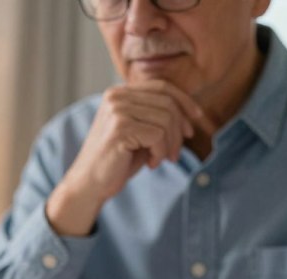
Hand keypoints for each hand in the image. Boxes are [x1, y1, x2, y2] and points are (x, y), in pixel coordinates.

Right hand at [46, 80, 217, 235]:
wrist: (90, 184)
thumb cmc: (117, 160)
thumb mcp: (140, 132)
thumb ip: (157, 117)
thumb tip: (191, 111)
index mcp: (119, 93)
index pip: (162, 87)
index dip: (184, 101)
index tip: (197, 120)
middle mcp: (116, 96)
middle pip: (168, 103)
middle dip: (179, 130)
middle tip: (176, 154)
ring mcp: (117, 110)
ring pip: (166, 119)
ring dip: (170, 145)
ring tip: (159, 160)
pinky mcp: (120, 128)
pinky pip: (158, 135)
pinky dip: (160, 153)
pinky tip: (150, 164)